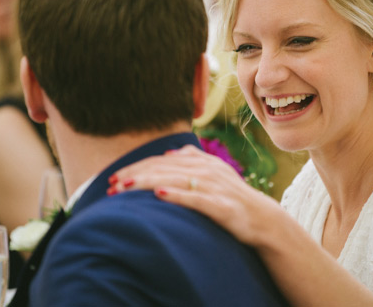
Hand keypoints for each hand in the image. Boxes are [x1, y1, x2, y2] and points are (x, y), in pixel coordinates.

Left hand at [107, 145, 282, 245]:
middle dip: (135, 175)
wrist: (261, 218)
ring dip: (147, 183)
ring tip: (125, 188)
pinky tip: (159, 195)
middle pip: (163, 168)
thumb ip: (193, 159)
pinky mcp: (220, 205)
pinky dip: (177, 195)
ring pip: (174, 180)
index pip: (161, 160)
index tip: (115, 177)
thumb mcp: (214, 173)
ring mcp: (214, 186)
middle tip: (110, 185)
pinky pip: (195, 199)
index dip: (137, 166)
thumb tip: (169, 153)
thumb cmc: (232, 197)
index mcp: (202, 161)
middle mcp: (206, 170)